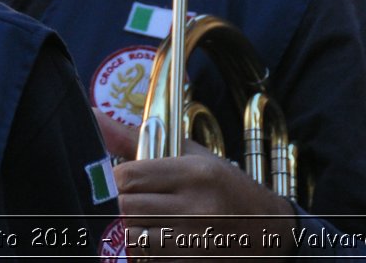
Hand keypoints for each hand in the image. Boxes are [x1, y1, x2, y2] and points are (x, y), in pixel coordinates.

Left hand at [94, 110, 296, 258]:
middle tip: (117, 202)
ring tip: (136, 220)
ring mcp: (194, 241)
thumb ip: (138, 139)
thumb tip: (93, 117)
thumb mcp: (192, 156)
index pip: (129, 176)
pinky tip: (153, 238)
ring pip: (133, 236)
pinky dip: (144, 249)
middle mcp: (195, 207)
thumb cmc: (226, 187)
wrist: (271, 231)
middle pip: (127, 207)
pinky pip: (149, 258)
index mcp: (195, 173)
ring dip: (127, 229)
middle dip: (115, 205)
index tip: (111, 181)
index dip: (110, 180)